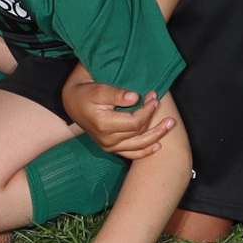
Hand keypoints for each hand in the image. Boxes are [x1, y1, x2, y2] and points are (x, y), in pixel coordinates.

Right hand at [62, 67, 178, 159]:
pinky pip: (131, 154)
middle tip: (160, 104)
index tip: (153, 97)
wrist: (72, 103)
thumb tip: (135, 97)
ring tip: (170, 124)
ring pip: (139, 145)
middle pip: (139, 133)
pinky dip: (145, 151)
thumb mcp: (98, 89)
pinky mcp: (111, 148)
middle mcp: (107, 140)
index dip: (147, 110)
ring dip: (156, 135)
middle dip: (153, 118)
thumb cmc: (85, 93)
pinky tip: (158, 145)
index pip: (135, 122)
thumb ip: (116, 94)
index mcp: (104, 125)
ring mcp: (109, 146)